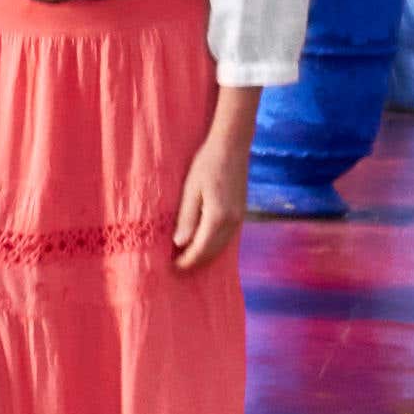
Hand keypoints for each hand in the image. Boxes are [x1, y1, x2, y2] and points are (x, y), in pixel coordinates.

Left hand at [169, 117, 243, 271]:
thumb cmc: (206, 164)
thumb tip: (180, 244)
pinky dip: (215, 244)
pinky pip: (227, 237)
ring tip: (188, 258)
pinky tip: (204, 243)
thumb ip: (186, 218)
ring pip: (222, 246)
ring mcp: (240, 217)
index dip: (187, 261)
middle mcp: (233, 221)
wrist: (232, 146)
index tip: (172, 267)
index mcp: (218, 217)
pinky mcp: (241, 212)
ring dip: (206, 255)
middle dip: (196, 261)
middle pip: (213, 251)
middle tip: (177, 267)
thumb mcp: (190, 190)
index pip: (201, 249)